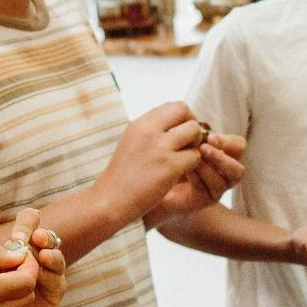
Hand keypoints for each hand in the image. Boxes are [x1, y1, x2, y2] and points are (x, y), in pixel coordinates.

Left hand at [0, 214, 67, 306]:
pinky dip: (51, 277)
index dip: (29, 221)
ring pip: (56, 261)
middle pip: (47, 240)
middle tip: (37, 238)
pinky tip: (42, 274)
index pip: (29, 224)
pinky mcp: (52, 297)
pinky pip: (57, 284)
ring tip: (44, 256)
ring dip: (51, 256)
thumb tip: (15, 246)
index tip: (25, 221)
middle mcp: (36, 257)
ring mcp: (46, 276)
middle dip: (44, 237)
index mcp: (18, 245)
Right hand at [100, 102, 207, 221]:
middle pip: (185, 110)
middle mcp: (149, 131)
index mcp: (139, 123)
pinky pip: (196, 156)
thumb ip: (152, 131)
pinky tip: (182, 172)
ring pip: (195, 131)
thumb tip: (177, 122)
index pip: (173, 105)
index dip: (183, 118)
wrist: (110, 200)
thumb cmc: (123, 176)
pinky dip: (194, 164)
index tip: (181, 134)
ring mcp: (160, 148)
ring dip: (195, 145)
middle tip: (189, 144)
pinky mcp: (170, 166)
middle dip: (192, 126)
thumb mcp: (132, 143)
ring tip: (185, 159)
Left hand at [147, 132, 246, 224]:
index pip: (238, 145)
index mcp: (223, 153)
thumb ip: (193, 133)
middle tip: (203, 149)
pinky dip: (200, 176)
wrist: (155, 180)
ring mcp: (218, 186)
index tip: (209, 137)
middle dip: (222, 157)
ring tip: (192, 159)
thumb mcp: (182, 140)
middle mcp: (224, 171)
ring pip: (228, 179)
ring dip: (210, 166)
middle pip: (239, 167)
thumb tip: (197, 125)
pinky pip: (213, 187)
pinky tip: (185, 170)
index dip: (227, 141)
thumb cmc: (169, 156)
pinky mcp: (209, 197)